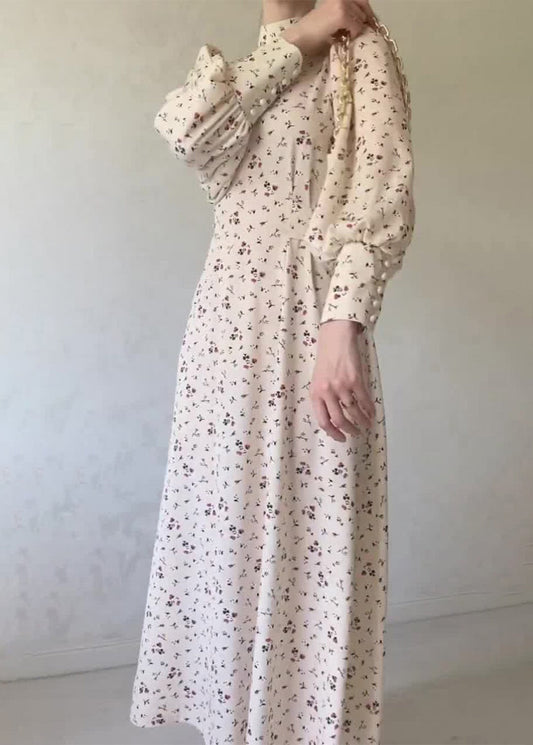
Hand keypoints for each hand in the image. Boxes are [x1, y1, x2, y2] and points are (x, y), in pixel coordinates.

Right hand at [282, 0, 373, 56]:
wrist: (299, 39)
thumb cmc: (312, 34)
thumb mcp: (332, 20)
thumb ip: (347, 17)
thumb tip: (362, 23)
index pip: (361, 1)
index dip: (366, 12)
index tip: (368, 23)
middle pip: (364, 7)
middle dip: (363, 20)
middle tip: (357, 31)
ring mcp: (342, 5)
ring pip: (361, 18)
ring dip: (356, 28)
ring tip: (345, 35)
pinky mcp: (341, 15)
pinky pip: (356, 26)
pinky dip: (352, 34)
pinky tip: (342, 38)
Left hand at [309, 320, 375, 441]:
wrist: (335, 338)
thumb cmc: (326, 359)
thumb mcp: (317, 380)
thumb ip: (322, 397)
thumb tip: (332, 418)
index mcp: (315, 393)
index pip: (323, 421)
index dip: (333, 433)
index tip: (341, 438)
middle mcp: (327, 392)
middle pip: (340, 420)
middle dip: (350, 430)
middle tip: (356, 433)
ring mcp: (342, 386)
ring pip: (354, 412)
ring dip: (362, 421)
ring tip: (367, 425)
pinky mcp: (356, 380)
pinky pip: (364, 400)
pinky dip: (370, 409)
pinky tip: (372, 413)